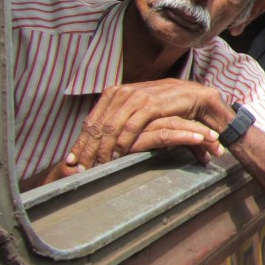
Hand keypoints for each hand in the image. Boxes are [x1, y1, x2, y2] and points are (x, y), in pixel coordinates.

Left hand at [67, 79, 231, 169]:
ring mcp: (135, 97)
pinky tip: (117, 157)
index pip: (90, 122)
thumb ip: (120, 119)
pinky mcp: (149, 104)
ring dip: (101, 151)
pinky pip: (129, 127)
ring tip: (96, 168)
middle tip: (80, 171)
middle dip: (87, 151)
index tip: (70, 163)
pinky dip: (121, 144)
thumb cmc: (166, 104)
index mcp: (114, 93)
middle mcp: (121, 93)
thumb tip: (98, 139)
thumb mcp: (138, 110)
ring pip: (109, 128)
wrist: (194, 94)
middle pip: (96, 126)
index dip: (80, 144)